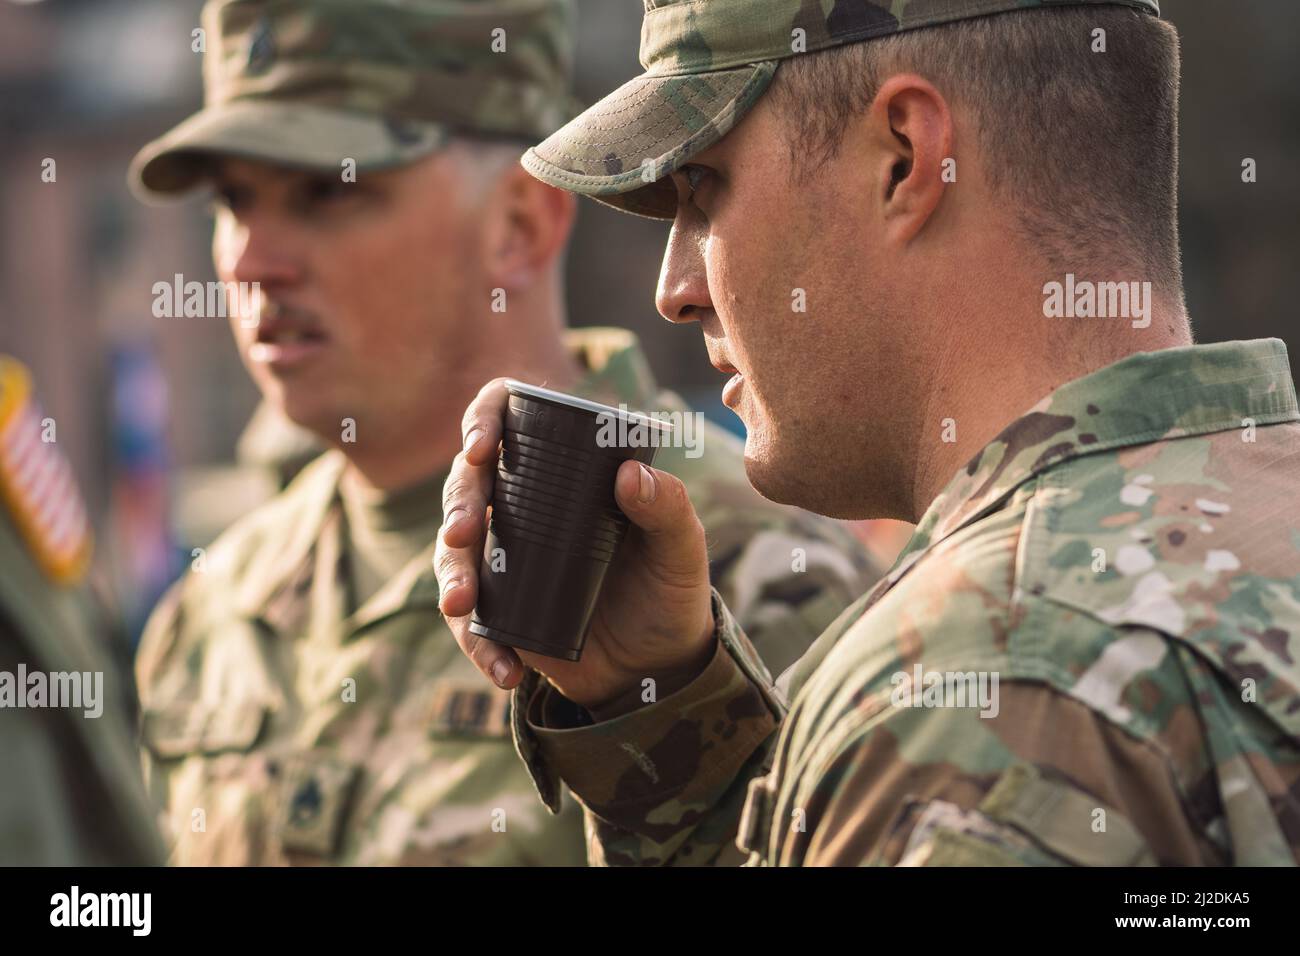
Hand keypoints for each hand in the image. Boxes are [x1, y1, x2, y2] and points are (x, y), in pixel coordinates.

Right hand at [435, 378, 716, 715]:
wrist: (659, 666)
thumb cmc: (670, 590)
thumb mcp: (681, 550)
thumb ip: (669, 509)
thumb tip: (629, 473)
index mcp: (562, 471)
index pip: (507, 420)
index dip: (483, 420)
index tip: (482, 447)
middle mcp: (522, 506)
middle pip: (467, 484)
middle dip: (458, 504)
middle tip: (466, 532)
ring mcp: (503, 558)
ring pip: (453, 551)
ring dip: (450, 574)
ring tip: (461, 604)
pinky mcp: (496, 610)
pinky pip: (468, 622)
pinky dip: (477, 642)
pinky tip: (505, 667)